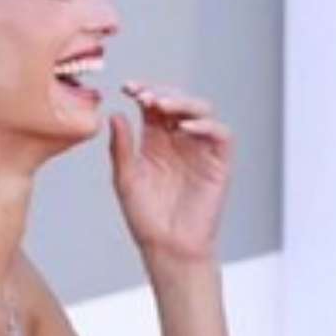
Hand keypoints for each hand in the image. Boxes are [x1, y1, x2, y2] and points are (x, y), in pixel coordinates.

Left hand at [108, 81, 232, 262]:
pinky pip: (220, 135)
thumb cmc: (146, 218)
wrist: (168, 247)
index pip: (153, 105)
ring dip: (184, 102)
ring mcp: (201, 149)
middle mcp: (180, 139)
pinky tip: (186, 127)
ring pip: (201, 111)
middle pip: (178, 101)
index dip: (144, 91)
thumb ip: (121, 148)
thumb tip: (115, 114)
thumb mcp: (126, 179)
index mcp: (156, 140)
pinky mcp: (219, 162)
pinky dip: (206, 126)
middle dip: (163, 93)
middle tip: (145, 96)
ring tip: (163, 105)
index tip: (127, 88)